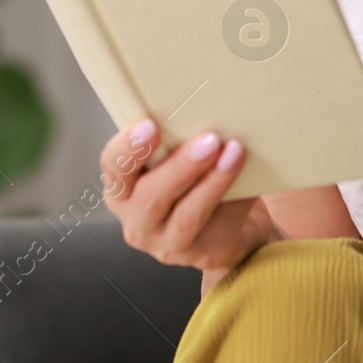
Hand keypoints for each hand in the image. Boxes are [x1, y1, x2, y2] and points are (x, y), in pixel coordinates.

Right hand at [100, 118, 286, 275]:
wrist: (234, 227)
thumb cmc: (198, 180)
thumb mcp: (178, 161)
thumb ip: (176, 142)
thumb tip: (206, 107)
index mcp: (123, 190)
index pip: (113, 168)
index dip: (129, 148)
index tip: (151, 125)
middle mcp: (137, 222)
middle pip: (152, 196)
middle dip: (182, 165)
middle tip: (210, 139)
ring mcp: (167, 245)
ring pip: (187, 216)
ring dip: (213, 181)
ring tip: (234, 153)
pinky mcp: (202, 255)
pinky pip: (219, 226)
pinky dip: (235, 199)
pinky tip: (248, 180)